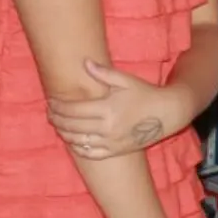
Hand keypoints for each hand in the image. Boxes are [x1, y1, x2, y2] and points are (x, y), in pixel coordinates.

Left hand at [49, 60, 187, 158]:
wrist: (167, 114)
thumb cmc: (145, 93)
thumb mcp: (126, 80)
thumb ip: (104, 73)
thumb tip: (85, 63)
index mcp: (107, 108)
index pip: (73, 109)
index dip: (58, 106)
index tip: (50, 102)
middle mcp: (107, 127)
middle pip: (72, 126)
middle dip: (56, 119)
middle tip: (49, 113)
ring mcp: (112, 142)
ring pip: (79, 141)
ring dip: (64, 134)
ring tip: (57, 126)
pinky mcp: (117, 151)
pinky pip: (92, 154)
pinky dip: (79, 149)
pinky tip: (73, 142)